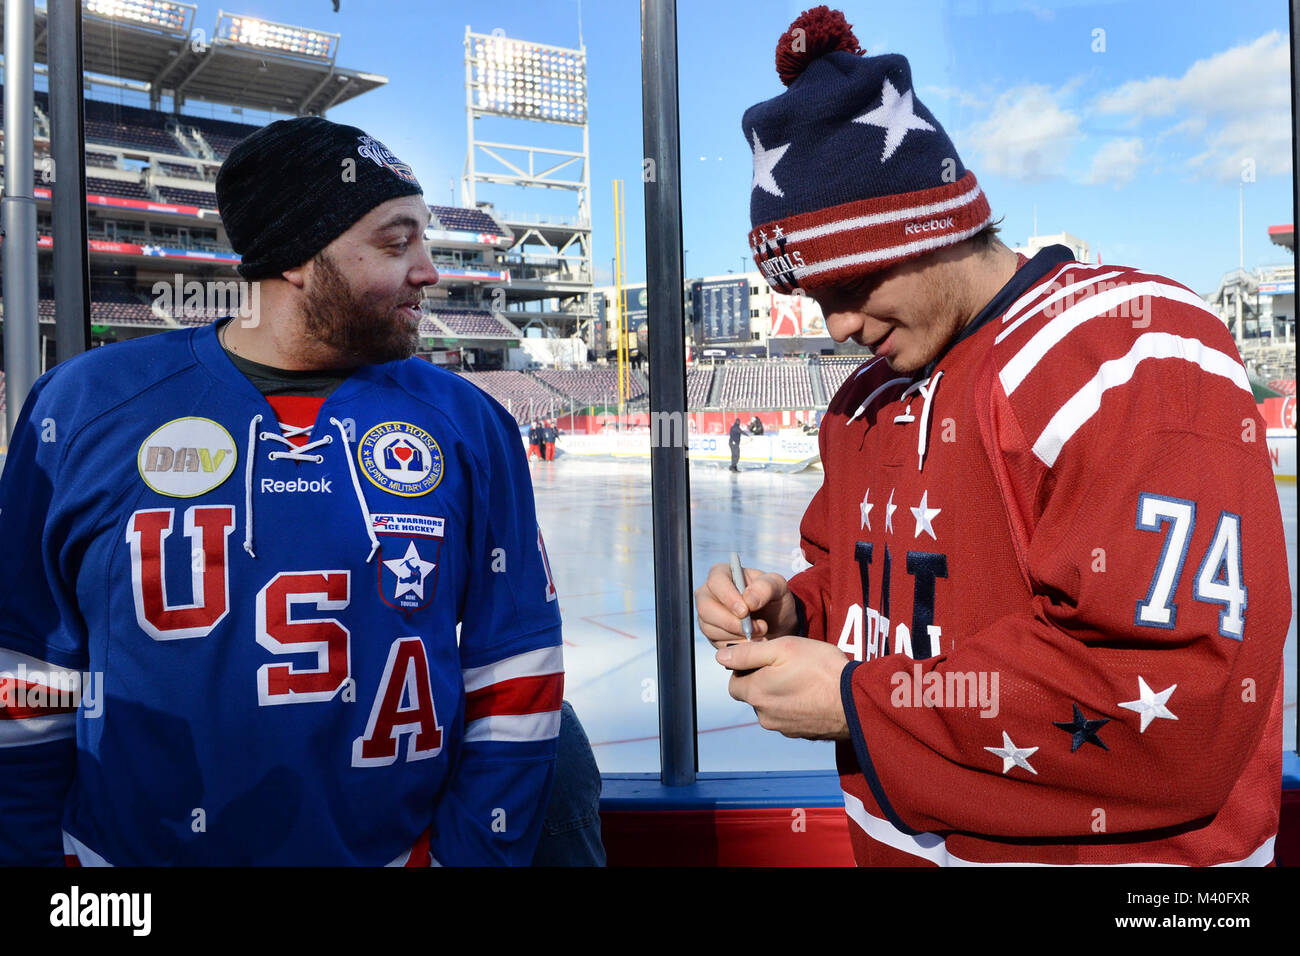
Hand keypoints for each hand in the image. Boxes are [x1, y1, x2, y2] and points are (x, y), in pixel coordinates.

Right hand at [695, 563, 799, 649]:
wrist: (777, 622)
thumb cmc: (774, 598)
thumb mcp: (778, 587)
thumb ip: (765, 587)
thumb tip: (748, 599)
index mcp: (722, 573)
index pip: (716, 581)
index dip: (728, 597)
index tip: (745, 611)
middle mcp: (709, 593)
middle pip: (706, 608)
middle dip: (731, 622)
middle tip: (755, 628)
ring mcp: (708, 615)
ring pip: (710, 628)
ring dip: (737, 635)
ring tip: (760, 634)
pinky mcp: (711, 634)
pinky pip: (716, 644)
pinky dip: (736, 646)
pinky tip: (752, 642)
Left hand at [716, 637, 850, 739]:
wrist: (855, 701)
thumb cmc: (820, 670)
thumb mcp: (782, 649)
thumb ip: (747, 653)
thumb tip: (719, 658)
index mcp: (755, 694)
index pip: (734, 682)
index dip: (746, 667)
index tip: (767, 658)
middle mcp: (765, 716)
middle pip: (753, 695)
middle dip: (763, 681)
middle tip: (788, 666)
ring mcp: (783, 728)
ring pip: (772, 706)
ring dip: (780, 694)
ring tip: (804, 679)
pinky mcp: (801, 734)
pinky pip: (790, 717)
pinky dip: (796, 706)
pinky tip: (812, 694)